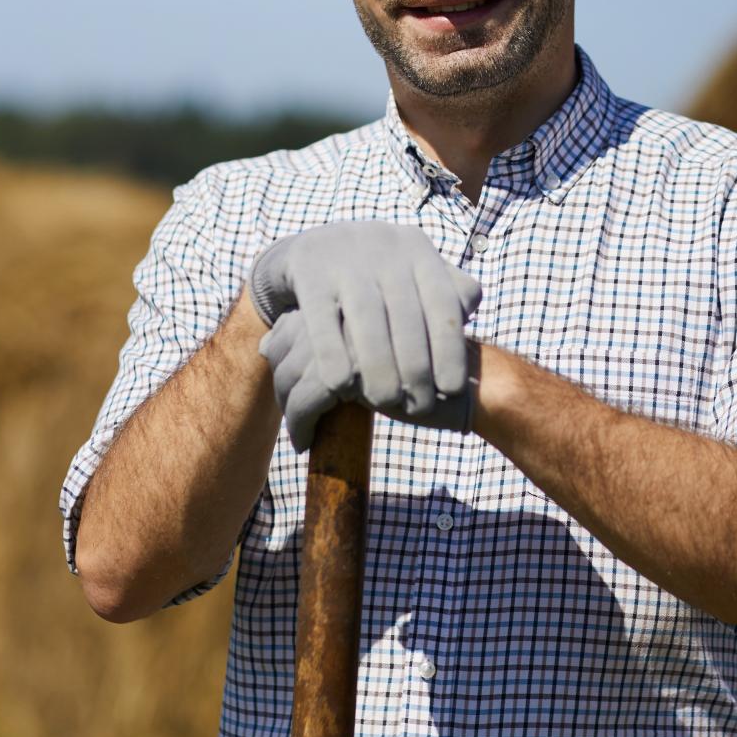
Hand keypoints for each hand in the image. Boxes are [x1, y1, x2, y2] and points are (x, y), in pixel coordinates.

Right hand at [248, 221, 480, 414]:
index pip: (443, 302)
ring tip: (385, 402)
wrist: (315, 246)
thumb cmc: (377, 274)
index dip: (449, 348)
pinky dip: (332, 352)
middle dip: (416, 365)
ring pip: (366, 317)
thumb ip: (447, 292)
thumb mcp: (412, 274)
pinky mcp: (308, 269)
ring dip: (378, 365)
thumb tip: (468, 316)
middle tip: (419, 404)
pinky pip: (321, 317)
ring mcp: (345, 256)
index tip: (452, 388)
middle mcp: (386, 247)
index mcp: (418, 249)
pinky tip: (341, 385)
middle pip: (406, 314)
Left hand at [258, 311, 475, 452]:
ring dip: (291, 409)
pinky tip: (305, 442)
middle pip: (288, 348)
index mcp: (354, 293)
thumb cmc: (421, 368)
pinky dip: (300, 425)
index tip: (294, 391)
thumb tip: (264, 342)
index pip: (294, 326)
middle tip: (294, 414)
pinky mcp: (355, 372)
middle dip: (284, 386)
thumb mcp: (371, 347)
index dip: (286, 361)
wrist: (472, 387)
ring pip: (292, 374)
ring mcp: (350, 338)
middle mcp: (348, 308)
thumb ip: (323, 336)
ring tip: (300, 432)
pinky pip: (307, 399)